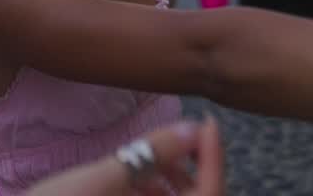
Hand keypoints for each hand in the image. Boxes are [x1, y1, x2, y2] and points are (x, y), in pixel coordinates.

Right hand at [28, 118, 224, 195]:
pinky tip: (128, 181)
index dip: (214, 158)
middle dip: (191, 169)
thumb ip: (148, 154)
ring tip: (142, 160)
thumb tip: (192, 129)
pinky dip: (149, 192)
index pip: (210, 194)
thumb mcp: (99, 180)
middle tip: (173, 140)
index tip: (207, 123)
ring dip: (168, 181)